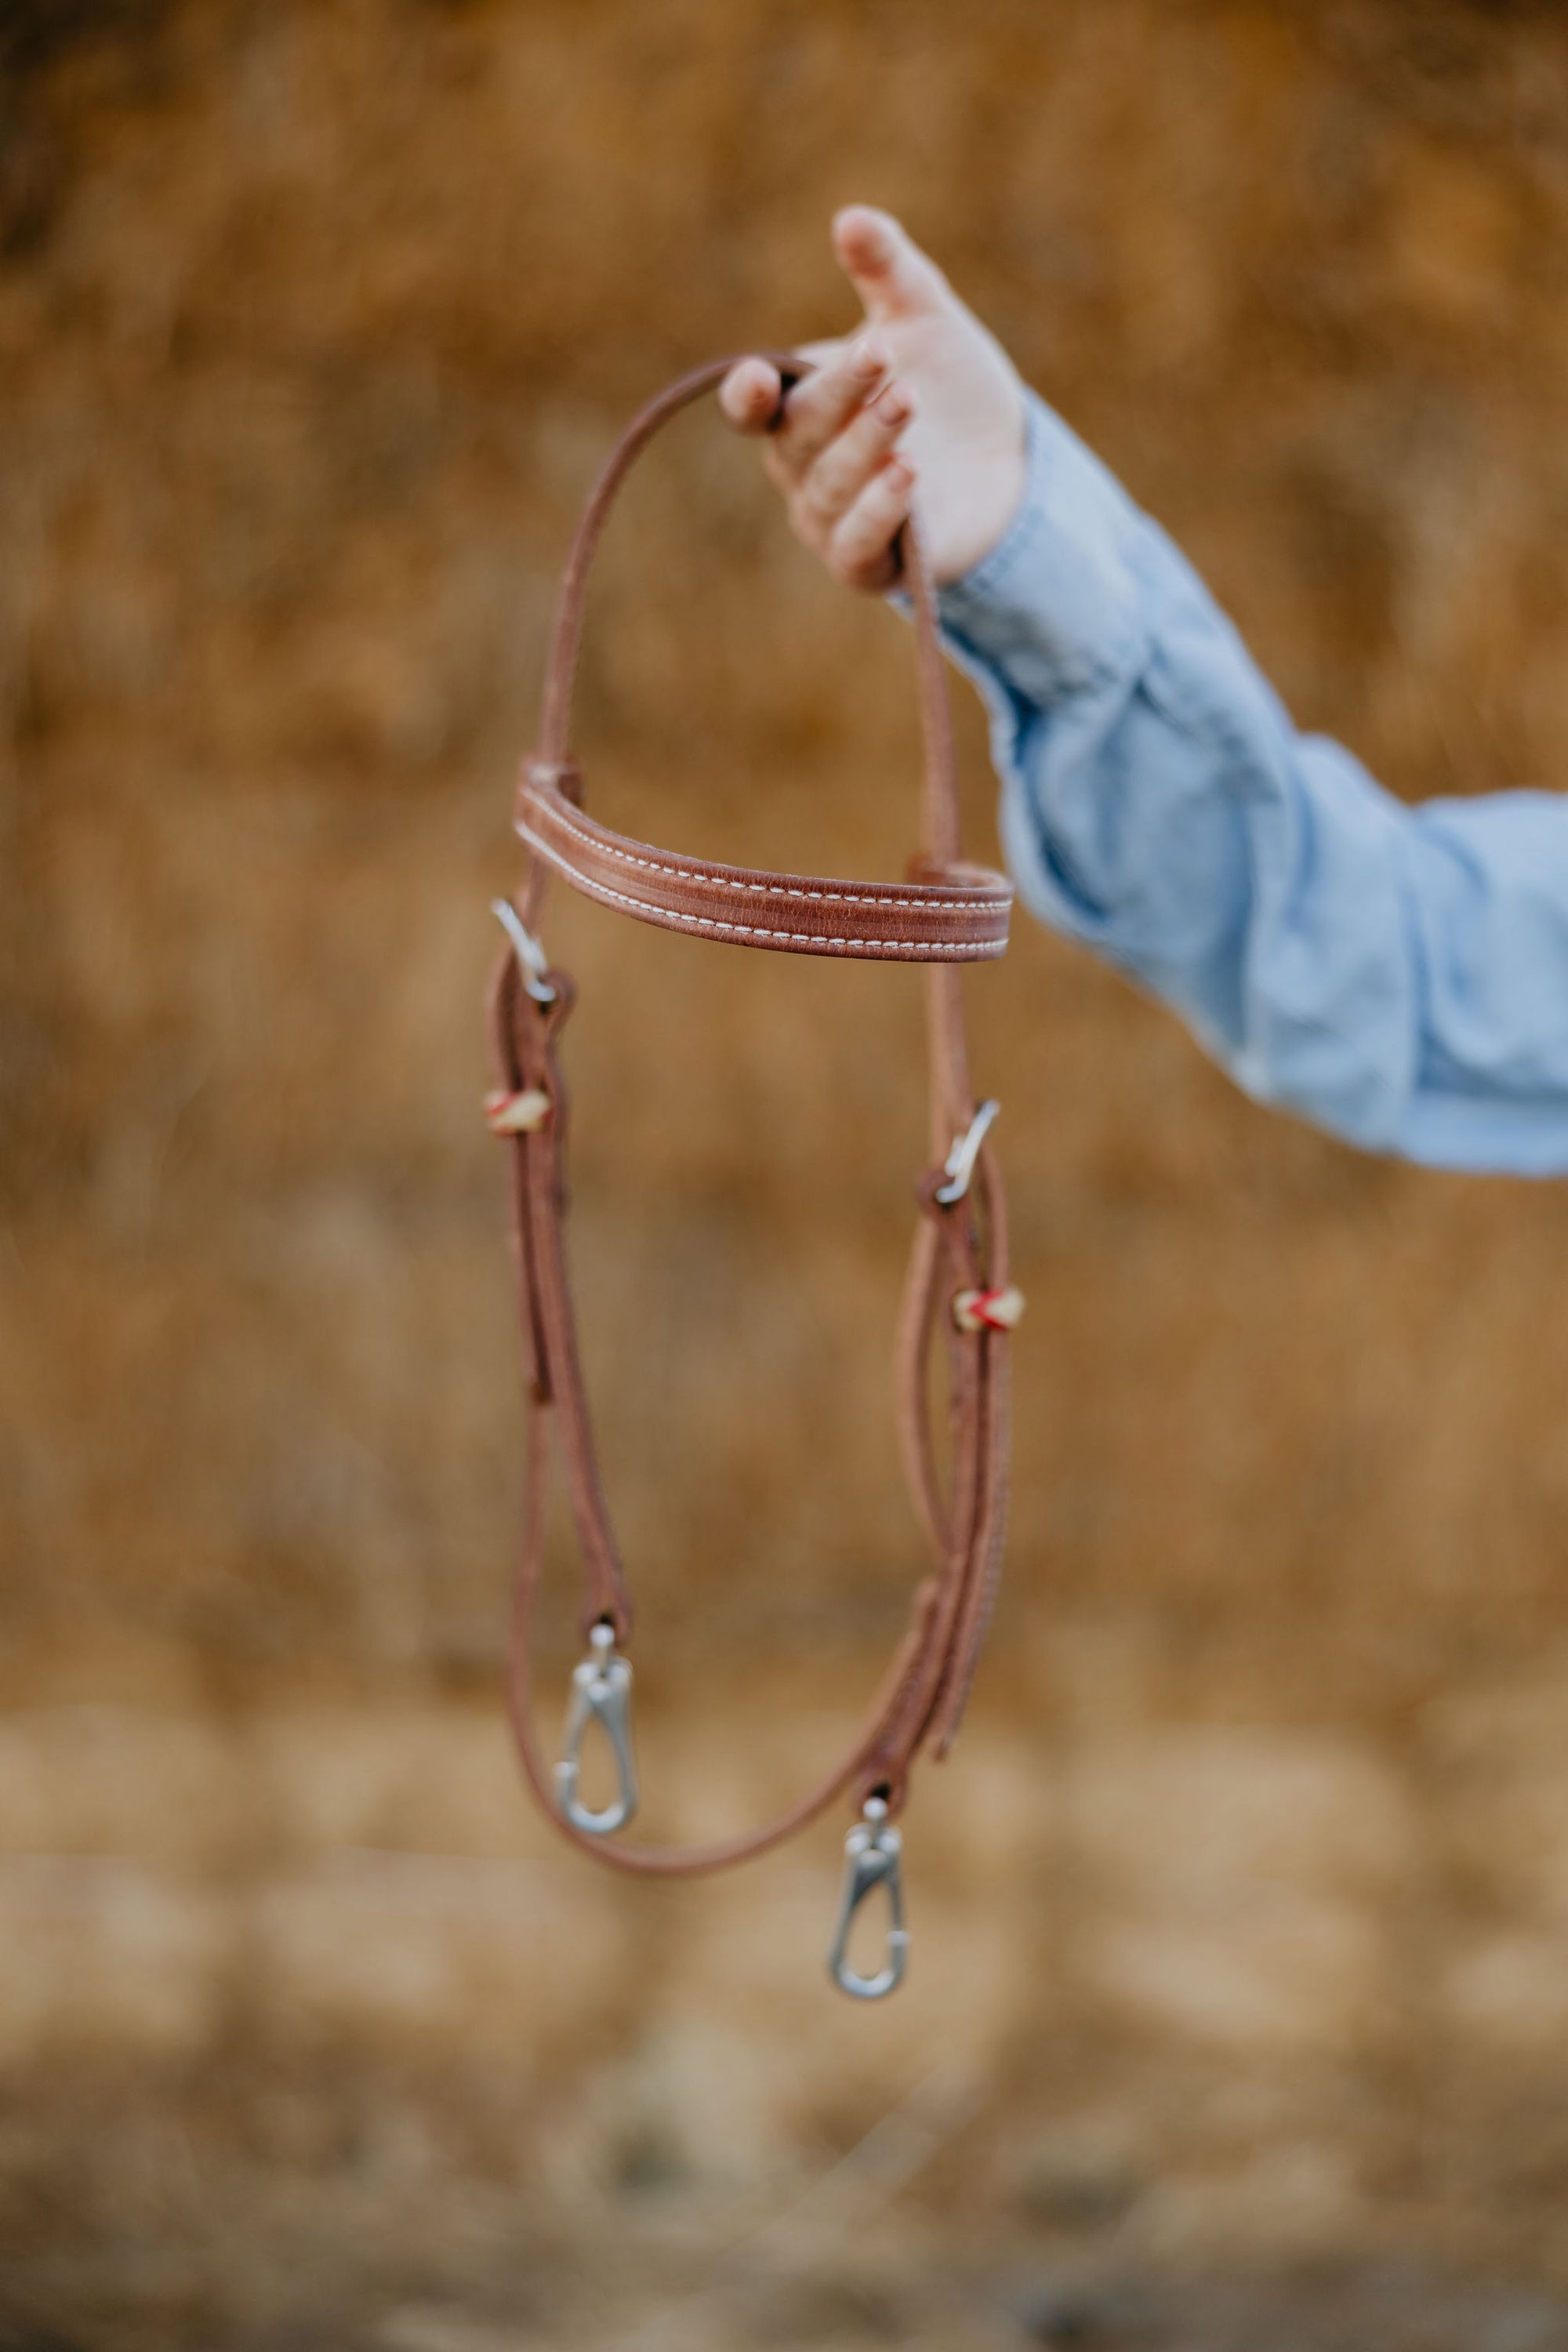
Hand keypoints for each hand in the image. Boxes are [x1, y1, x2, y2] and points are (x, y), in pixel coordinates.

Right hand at [719, 207, 1026, 592]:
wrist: (1007, 463)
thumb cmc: (947, 388)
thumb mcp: (923, 318)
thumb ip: (887, 270)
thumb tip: (851, 217)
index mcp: (798, 408)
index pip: (752, 409)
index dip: (748, 396)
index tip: (758, 376)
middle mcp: (802, 468)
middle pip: (801, 435)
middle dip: (840, 396)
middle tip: (884, 357)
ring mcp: (830, 521)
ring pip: (833, 486)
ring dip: (868, 443)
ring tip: (906, 402)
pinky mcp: (870, 564)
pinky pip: (859, 544)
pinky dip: (880, 511)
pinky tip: (908, 475)